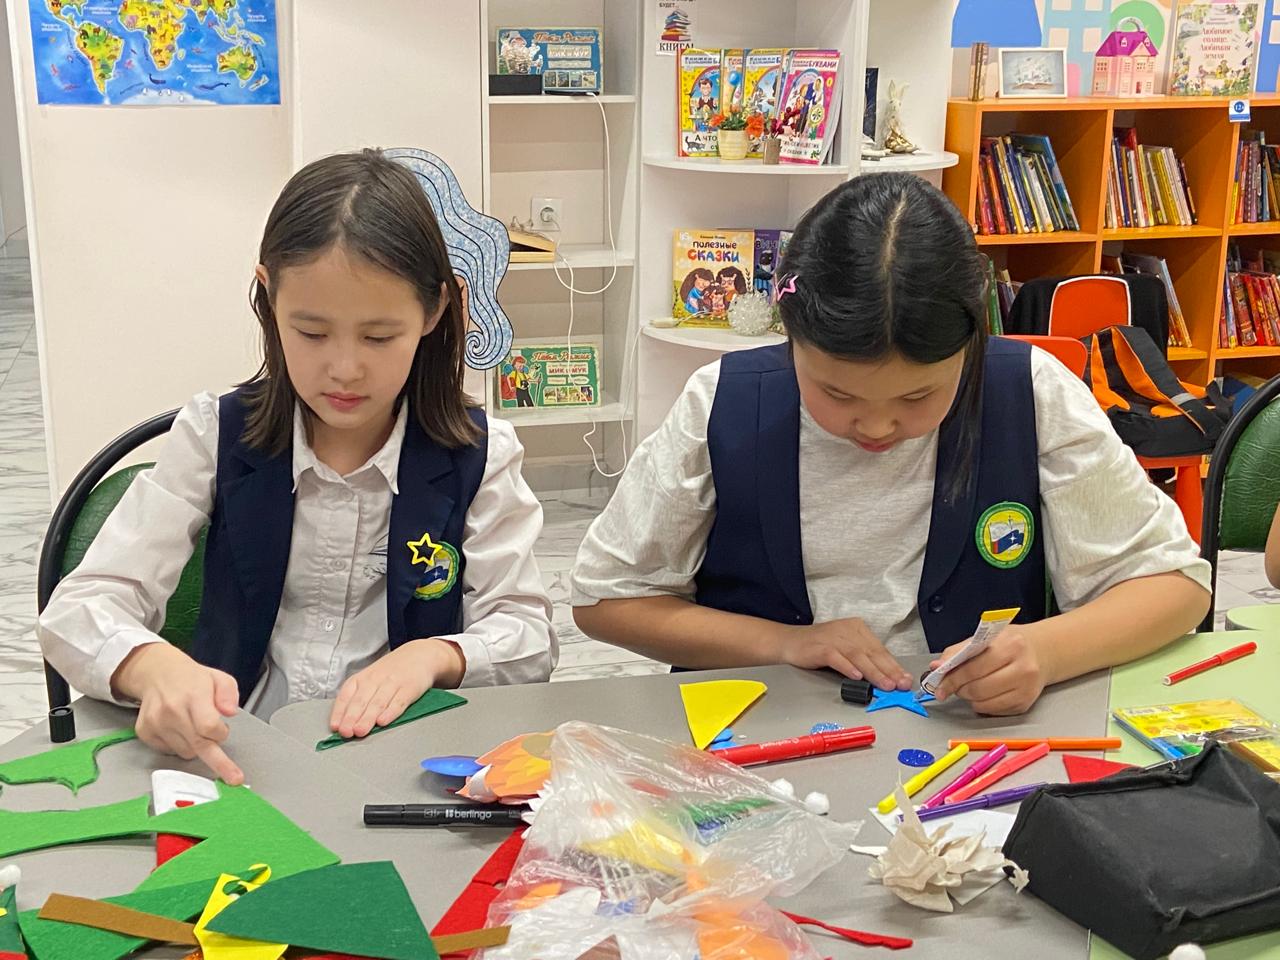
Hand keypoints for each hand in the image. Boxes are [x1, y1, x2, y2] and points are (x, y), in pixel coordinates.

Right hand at [112, 642, 242, 783]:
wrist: (157, 673)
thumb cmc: (192, 678)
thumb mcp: (219, 678)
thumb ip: (229, 694)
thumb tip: (229, 712)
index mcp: (193, 695)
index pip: (208, 727)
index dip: (220, 734)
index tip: (224, 733)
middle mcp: (172, 710)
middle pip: (198, 745)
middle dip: (219, 762)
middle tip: (234, 777)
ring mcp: (156, 722)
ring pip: (185, 752)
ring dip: (196, 746)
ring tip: (194, 726)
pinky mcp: (145, 731)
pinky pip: (169, 751)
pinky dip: (179, 745)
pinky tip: (179, 729)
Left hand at [328, 638, 464, 739]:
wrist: (420, 655)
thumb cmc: (392, 671)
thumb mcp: (371, 679)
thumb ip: (358, 699)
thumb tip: (343, 723)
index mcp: (362, 678)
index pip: (346, 695)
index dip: (339, 712)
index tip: (335, 727)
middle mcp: (375, 679)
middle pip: (361, 701)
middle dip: (352, 718)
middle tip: (346, 732)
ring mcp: (393, 683)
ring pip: (377, 703)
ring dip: (368, 718)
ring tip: (360, 731)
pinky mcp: (410, 688)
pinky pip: (399, 702)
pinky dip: (390, 712)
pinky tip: (383, 721)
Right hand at [781, 618, 913, 690]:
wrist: (789, 642)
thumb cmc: (819, 647)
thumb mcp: (845, 650)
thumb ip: (865, 661)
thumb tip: (888, 679)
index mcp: (857, 628)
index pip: (880, 649)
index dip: (894, 666)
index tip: (905, 680)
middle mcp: (847, 630)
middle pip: (872, 652)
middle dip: (889, 671)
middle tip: (900, 685)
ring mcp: (833, 637)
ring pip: (858, 655)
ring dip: (873, 672)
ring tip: (885, 685)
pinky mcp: (820, 647)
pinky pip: (837, 657)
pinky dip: (847, 667)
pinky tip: (856, 676)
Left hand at [931, 626, 1049, 714]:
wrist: (1042, 652)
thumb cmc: (1011, 644)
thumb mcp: (985, 638)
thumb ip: (958, 651)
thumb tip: (936, 666)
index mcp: (1010, 646)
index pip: (973, 668)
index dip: (951, 678)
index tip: (938, 684)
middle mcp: (1022, 668)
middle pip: (978, 688)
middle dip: (958, 689)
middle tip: (950, 686)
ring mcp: (1026, 689)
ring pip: (984, 702)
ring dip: (968, 698)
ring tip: (967, 688)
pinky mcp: (1025, 704)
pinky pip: (993, 710)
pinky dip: (981, 705)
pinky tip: (982, 694)